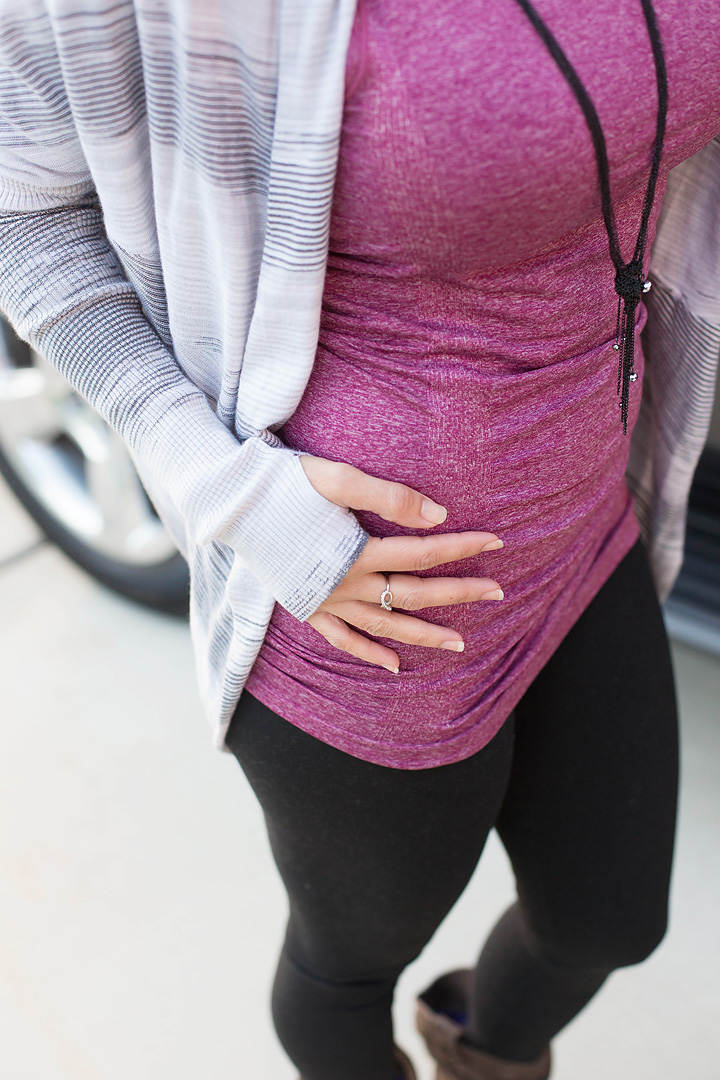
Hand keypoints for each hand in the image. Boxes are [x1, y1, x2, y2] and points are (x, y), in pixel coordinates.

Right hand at [299, 455, 503, 672]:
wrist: (228, 504)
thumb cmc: (282, 484)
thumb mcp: (336, 478)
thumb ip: (388, 496)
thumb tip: (438, 514)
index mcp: (356, 552)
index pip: (422, 553)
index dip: (462, 547)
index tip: (497, 542)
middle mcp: (345, 585)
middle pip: (413, 594)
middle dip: (459, 594)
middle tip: (498, 593)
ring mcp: (325, 602)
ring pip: (384, 626)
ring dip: (423, 636)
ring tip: (460, 645)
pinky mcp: (305, 608)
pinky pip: (342, 641)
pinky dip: (368, 654)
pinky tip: (395, 667)